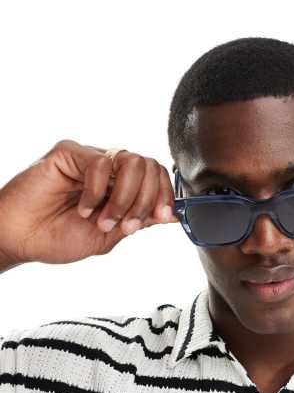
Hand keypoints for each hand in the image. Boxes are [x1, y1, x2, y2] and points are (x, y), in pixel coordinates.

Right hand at [0, 139, 179, 266]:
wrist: (22, 240)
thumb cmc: (57, 238)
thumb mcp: (108, 236)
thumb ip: (139, 221)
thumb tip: (173, 215)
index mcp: (121, 187)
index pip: (156, 176)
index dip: (165, 195)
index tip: (162, 217)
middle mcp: (109, 170)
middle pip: (149, 166)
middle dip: (146, 201)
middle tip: (125, 225)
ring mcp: (90, 159)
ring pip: (132, 162)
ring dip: (124, 198)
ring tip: (103, 220)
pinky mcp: (70, 153)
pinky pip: (101, 163)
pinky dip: (97, 191)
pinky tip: (82, 208)